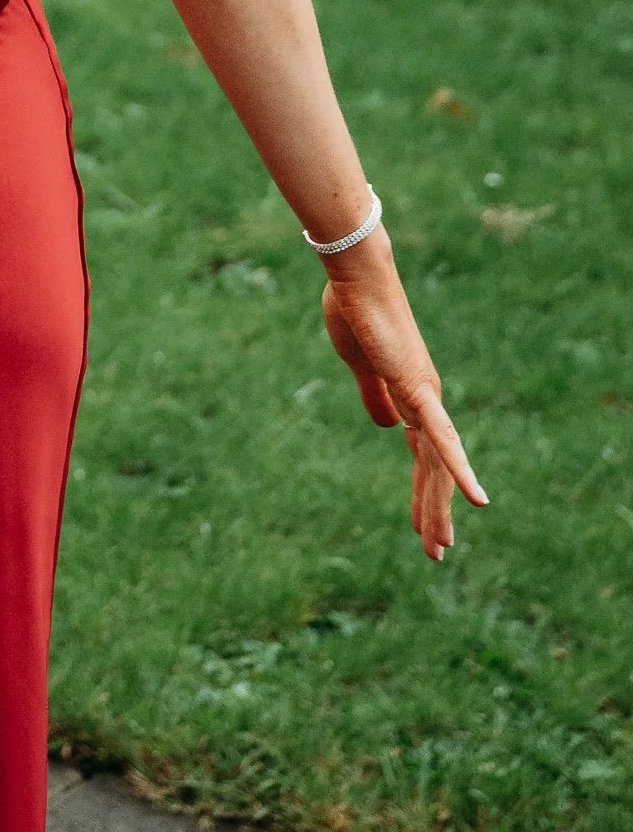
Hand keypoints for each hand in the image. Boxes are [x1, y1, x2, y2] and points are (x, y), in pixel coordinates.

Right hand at [316, 229, 486, 560]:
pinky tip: (476, 498)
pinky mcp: (418, 388)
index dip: (424, 492)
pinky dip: (458, 469)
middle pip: (434, 468)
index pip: (422, 456)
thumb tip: (386, 427)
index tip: (423, 526)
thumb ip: (374, 396)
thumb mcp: (361, 366)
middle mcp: (427, 401)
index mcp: (411, 397)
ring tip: (440, 545)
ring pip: (437, 464)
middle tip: (436, 552)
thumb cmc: (355, 313)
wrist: (357, 278)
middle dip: (434, 512)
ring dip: (439, 506)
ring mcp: (426, 395)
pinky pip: (441, 438)